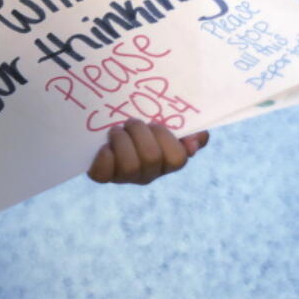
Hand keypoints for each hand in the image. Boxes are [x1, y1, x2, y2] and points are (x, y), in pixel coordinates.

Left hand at [87, 119, 208, 184]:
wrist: (101, 129)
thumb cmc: (139, 125)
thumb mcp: (163, 121)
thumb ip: (186, 128)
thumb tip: (197, 138)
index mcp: (167, 160)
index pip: (178, 159)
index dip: (167, 139)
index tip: (154, 123)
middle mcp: (148, 173)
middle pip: (152, 158)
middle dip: (140, 132)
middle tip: (130, 122)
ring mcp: (125, 177)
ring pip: (130, 166)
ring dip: (122, 141)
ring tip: (116, 131)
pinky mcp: (103, 176)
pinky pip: (103, 175)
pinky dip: (104, 158)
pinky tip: (105, 147)